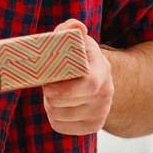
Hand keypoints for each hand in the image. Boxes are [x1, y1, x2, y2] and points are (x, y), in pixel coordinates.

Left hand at [41, 18, 113, 135]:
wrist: (95, 77)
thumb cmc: (78, 56)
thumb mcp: (76, 39)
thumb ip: (71, 30)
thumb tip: (76, 25)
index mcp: (102, 70)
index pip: (89, 84)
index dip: (65, 90)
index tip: (47, 87)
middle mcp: (106, 94)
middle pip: (67, 104)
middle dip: (50, 95)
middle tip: (47, 84)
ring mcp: (101, 113)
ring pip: (60, 116)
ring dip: (50, 105)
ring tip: (54, 93)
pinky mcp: (92, 126)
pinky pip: (61, 126)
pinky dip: (54, 117)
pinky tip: (59, 105)